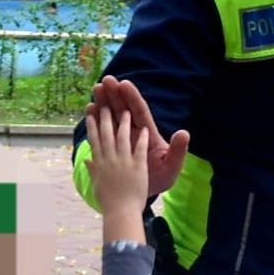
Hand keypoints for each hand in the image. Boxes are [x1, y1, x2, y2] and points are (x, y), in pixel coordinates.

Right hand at [86, 106, 148, 239]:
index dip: (92, 124)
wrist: (121, 214)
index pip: (95, 139)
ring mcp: (124, 162)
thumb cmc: (110, 202)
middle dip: (105, 115)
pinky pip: (140, 150)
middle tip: (103, 102)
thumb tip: (86, 162)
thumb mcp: (98, 185)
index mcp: (100, 163)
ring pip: (123, 137)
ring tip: (124, 110)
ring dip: (124, 122)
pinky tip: (144, 129)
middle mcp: (110, 160)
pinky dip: (142, 140)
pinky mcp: (138, 168)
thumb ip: (93, 170)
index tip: (89, 112)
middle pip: (107, 132)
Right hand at [88, 76, 188, 196]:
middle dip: (116, 94)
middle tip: (106, 80)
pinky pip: (101, 130)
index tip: (124, 84)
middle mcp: (134, 132)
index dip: (132, 97)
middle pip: (124, 109)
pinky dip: (95, 120)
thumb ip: (178, 150)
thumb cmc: (160, 177)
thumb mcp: (171, 166)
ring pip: (111, 116)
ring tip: (96, 90)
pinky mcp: (110, 146)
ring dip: (104, 102)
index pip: (140, 111)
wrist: (145, 194)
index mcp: (148, 134)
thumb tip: (184, 133)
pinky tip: (89, 109)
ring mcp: (121, 138)